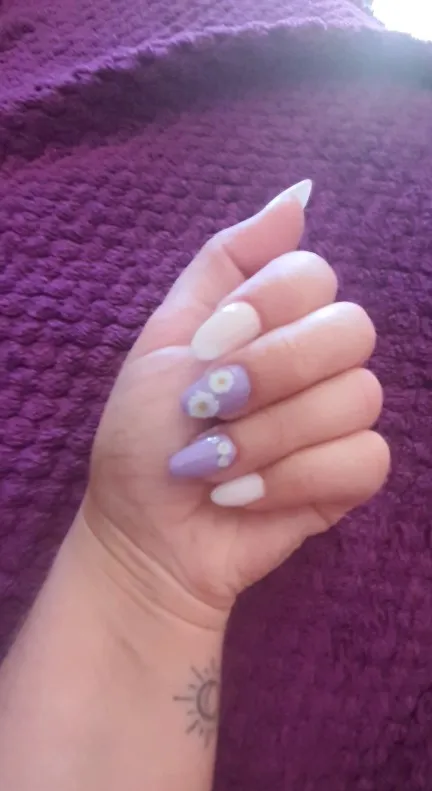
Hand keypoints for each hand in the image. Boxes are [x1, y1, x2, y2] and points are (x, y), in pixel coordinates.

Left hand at [86, 182, 388, 624]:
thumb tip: (297, 197)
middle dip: (270, 373)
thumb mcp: (167, 335)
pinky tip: (245, 495)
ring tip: (214, 464)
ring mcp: (341, 419)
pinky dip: (293, 480)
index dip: (262, 310)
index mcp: (278, 319)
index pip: (313, 275)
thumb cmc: (147, 435)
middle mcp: (319, 360)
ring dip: (267, 437)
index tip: (206, 349)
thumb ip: (225, 263)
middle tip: (211, 406)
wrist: (144, 528)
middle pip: (349, 330)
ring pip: (356, 398)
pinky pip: (363, 459)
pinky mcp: (351, 476)